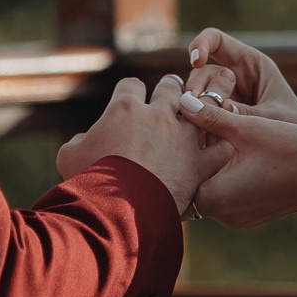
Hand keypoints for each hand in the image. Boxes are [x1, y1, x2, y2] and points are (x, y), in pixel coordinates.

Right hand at [54, 76, 209, 215]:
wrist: (117, 211)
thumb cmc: (89, 183)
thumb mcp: (69, 158)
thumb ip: (77, 142)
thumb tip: (82, 141)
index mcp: (124, 109)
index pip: (130, 85)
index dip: (131, 90)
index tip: (132, 97)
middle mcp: (157, 115)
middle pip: (170, 86)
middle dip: (171, 88)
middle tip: (173, 92)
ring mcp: (182, 138)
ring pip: (204, 106)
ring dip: (210, 98)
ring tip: (217, 93)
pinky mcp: (199, 164)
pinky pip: (220, 147)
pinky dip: (224, 143)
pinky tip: (228, 140)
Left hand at [177, 91, 296, 227]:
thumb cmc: (292, 149)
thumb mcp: (247, 127)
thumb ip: (210, 115)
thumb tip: (181, 100)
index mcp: (215, 197)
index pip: (176, 175)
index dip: (173, 151)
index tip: (173, 129)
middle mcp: (221, 215)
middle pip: (190, 183)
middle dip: (189, 157)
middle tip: (188, 129)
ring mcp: (235, 219)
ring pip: (207, 189)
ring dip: (207, 166)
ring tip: (210, 137)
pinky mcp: (248, 216)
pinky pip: (225, 196)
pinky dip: (223, 176)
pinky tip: (231, 153)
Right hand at [185, 29, 296, 135]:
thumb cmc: (296, 130)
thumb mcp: (271, 118)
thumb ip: (241, 113)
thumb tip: (203, 109)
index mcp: (251, 65)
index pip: (217, 41)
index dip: (201, 44)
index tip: (195, 61)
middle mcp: (234, 78)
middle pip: (201, 71)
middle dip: (196, 87)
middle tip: (193, 108)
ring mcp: (224, 99)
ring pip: (196, 96)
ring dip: (193, 109)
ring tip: (198, 129)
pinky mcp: (217, 120)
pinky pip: (200, 117)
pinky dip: (197, 127)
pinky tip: (201, 141)